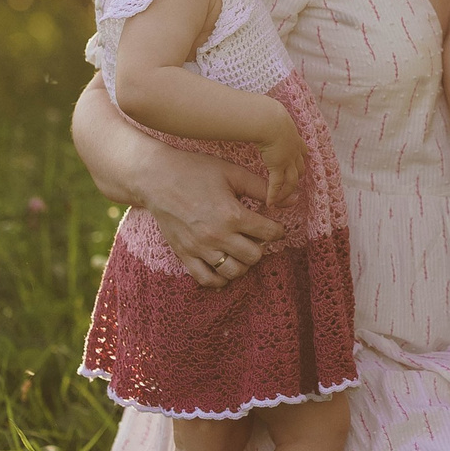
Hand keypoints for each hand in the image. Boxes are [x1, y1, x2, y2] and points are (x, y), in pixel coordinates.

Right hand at [148, 153, 283, 287]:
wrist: (155, 178)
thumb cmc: (195, 170)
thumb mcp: (232, 173)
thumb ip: (263, 188)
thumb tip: (294, 198)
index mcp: (232, 214)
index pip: (270, 233)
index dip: (278, 230)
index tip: (275, 226)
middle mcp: (217, 235)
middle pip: (254, 256)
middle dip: (261, 246)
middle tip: (255, 236)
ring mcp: (199, 248)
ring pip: (233, 272)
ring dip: (243, 263)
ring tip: (240, 249)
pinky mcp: (184, 255)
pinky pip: (206, 279)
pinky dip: (219, 278)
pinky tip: (224, 265)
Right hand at [255, 105, 307, 209]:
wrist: (266, 118)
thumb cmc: (264, 113)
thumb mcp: (271, 117)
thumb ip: (268, 121)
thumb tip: (260, 117)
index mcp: (293, 137)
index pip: (301, 150)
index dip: (299, 159)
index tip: (295, 164)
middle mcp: (293, 150)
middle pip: (300, 168)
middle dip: (297, 177)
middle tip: (292, 186)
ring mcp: (288, 160)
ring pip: (291, 181)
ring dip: (286, 191)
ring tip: (280, 199)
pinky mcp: (278, 167)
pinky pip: (277, 185)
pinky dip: (274, 195)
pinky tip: (269, 203)